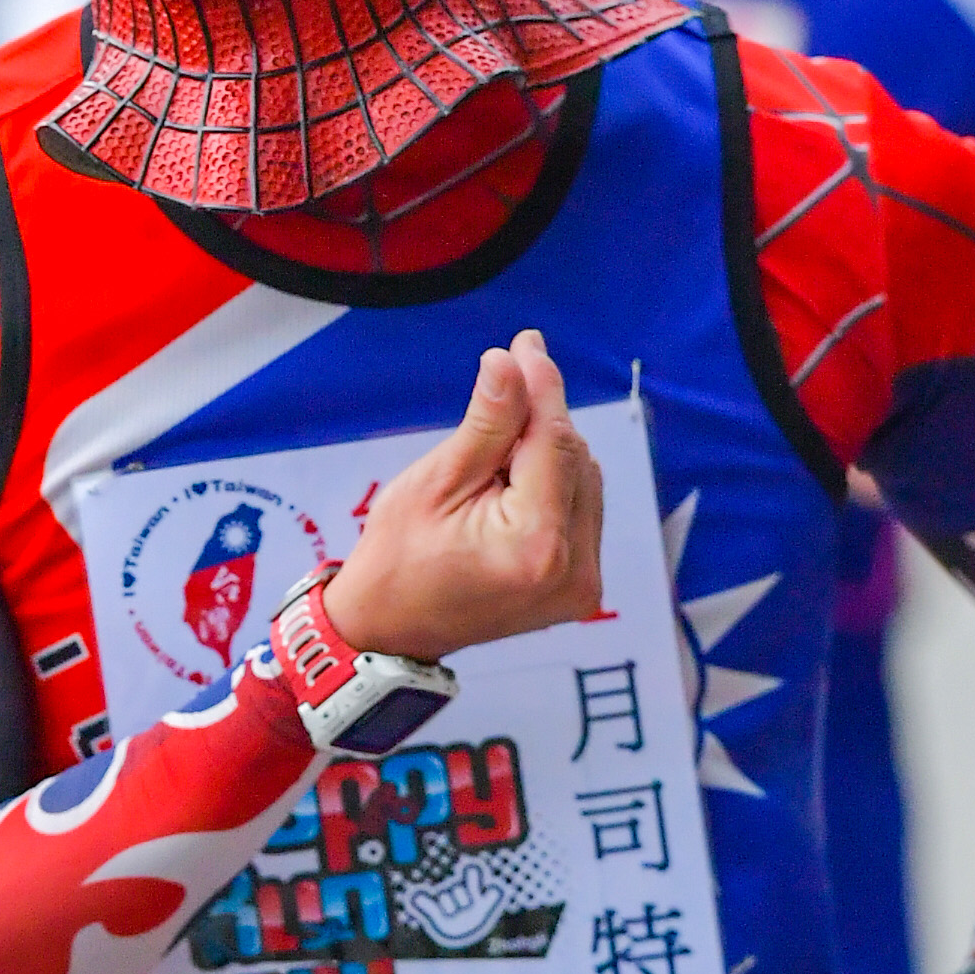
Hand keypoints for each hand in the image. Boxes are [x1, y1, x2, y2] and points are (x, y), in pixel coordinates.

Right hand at [322, 330, 603, 663]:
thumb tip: (512, 361)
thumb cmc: (398, 558)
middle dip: (541, 418)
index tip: (525, 344)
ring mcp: (581, 585)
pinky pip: (581, 512)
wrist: (389, 628)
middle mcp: (572, 570)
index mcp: (534, 545)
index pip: (554, 441)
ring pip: (585, 482)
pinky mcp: (581, 588)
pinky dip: (554, 484)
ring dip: (548, 451)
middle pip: (576, 459)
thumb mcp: (435, 481)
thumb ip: (487, 422)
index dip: (541, 386)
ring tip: (494, 454)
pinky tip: (513, 482)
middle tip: (503, 383)